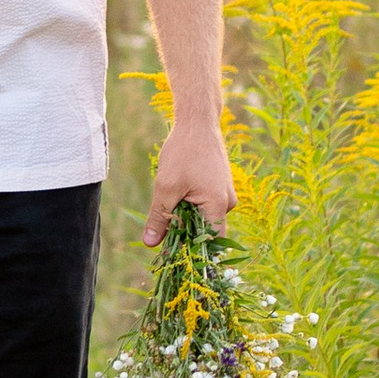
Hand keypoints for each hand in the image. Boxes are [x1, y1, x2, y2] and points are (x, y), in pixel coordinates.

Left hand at [144, 117, 232, 244]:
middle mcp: (227, 203)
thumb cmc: (183, 151)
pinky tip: (176, 194)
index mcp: (219, 205)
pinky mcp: (219, 187)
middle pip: (206, 231)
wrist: (198, 122)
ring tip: (169, 203)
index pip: (210, 243)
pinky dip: (190, 205)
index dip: (191, 251)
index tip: (172, 254)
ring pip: (203, 217)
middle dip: (185, 233)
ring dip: (186, 217)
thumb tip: (150, 244)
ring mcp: (225, 195)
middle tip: (163, 229)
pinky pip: (205, 205)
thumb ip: (160, 217)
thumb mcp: (166, 186)